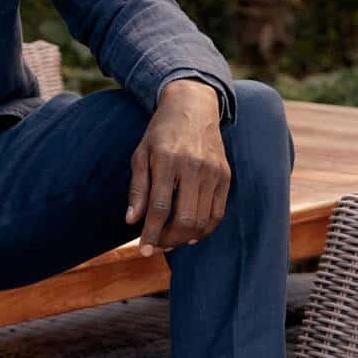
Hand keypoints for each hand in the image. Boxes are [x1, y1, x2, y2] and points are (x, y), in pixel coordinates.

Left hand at [125, 79, 230, 255]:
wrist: (193, 107)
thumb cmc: (161, 133)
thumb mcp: (141, 155)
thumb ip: (137, 189)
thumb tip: (132, 221)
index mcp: (168, 161)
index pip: (159, 208)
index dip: (151, 233)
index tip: (143, 250)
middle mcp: (194, 167)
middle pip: (184, 219)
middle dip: (169, 240)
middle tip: (156, 245)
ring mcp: (213, 172)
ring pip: (202, 221)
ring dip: (185, 238)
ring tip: (170, 240)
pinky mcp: (225, 176)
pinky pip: (218, 213)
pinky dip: (204, 229)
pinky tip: (190, 233)